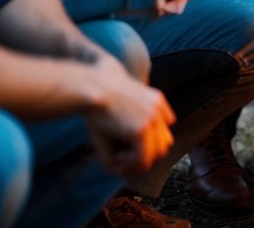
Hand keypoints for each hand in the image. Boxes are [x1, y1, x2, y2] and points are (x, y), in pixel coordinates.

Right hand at [84, 56, 175, 176]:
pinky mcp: (141, 130)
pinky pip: (142, 159)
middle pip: (164, 144)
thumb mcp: (115, 111)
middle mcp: (157, 109)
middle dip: (146, 158)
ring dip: (138, 165)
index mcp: (155, 100)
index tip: (126, 151)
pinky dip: (129, 166)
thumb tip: (124, 158)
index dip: (148, 145)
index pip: (163, 130)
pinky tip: (114, 162)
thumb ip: (125, 129)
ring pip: (156, 154)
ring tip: (117, 163)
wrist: (89, 87)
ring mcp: (152, 119)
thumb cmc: (94, 97)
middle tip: (122, 162)